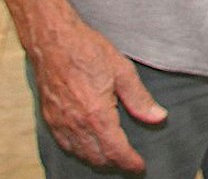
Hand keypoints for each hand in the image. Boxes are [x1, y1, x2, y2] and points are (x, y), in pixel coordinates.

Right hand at [24, 15, 164, 170]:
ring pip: (80, 153)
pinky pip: (65, 144)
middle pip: (97, 157)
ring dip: (97, 159)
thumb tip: (158, 117)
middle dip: (115, 163)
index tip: (140, 166)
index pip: (115, 150)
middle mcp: (75, 123)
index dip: (129, 162)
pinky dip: (79, 150)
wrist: (53, 41)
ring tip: (113, 157)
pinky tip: (88, 146)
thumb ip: (140, 99)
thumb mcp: (122, 70)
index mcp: (96, 114)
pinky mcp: (49, 118)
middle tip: (130, 162)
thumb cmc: (87, 51)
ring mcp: (59, 123)